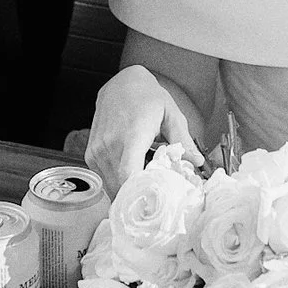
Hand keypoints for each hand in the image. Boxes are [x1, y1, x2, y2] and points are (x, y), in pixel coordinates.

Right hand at [86, 65, 199, 194]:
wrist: (121, 83)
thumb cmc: (147, 97)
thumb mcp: (170, 114)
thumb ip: (182, 140)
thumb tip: (197, 161)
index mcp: (132, 134)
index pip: (127, 174)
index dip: (139, 194)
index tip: (155, 203)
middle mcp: (111, 144)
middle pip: (120, 187)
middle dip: (138, 199)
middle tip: (156, 203)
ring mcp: (98, 150)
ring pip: (111, 187)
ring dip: (127, 193)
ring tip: (145, 191)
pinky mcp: (91, 154)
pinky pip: (104, 179)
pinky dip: (117, 184)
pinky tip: (131, 180)